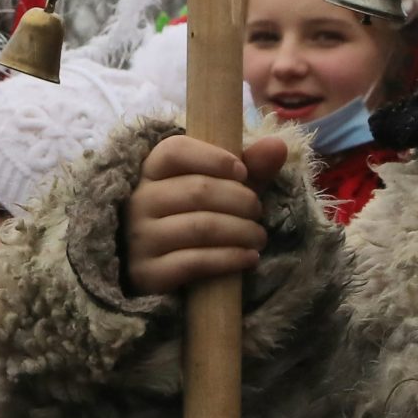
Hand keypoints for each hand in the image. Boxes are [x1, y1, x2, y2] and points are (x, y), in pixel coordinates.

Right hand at [122, 135, 286, 295]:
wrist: (159, 268)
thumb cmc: (193, 216)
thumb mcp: (220, 187)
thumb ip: (249, 165)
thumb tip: (278, 145)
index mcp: (151, 170)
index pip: (175, 150)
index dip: (214, 158)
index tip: (243, 172)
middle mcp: (139, 201)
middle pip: (197, 190)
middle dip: (239, 200)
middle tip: (258, 211)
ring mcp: (140, 238)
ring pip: (200, 227)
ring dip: (241, 231)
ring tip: (259, 236)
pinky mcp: (148, 273)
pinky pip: (195, 262)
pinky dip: (229, 259)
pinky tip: (249, 257)